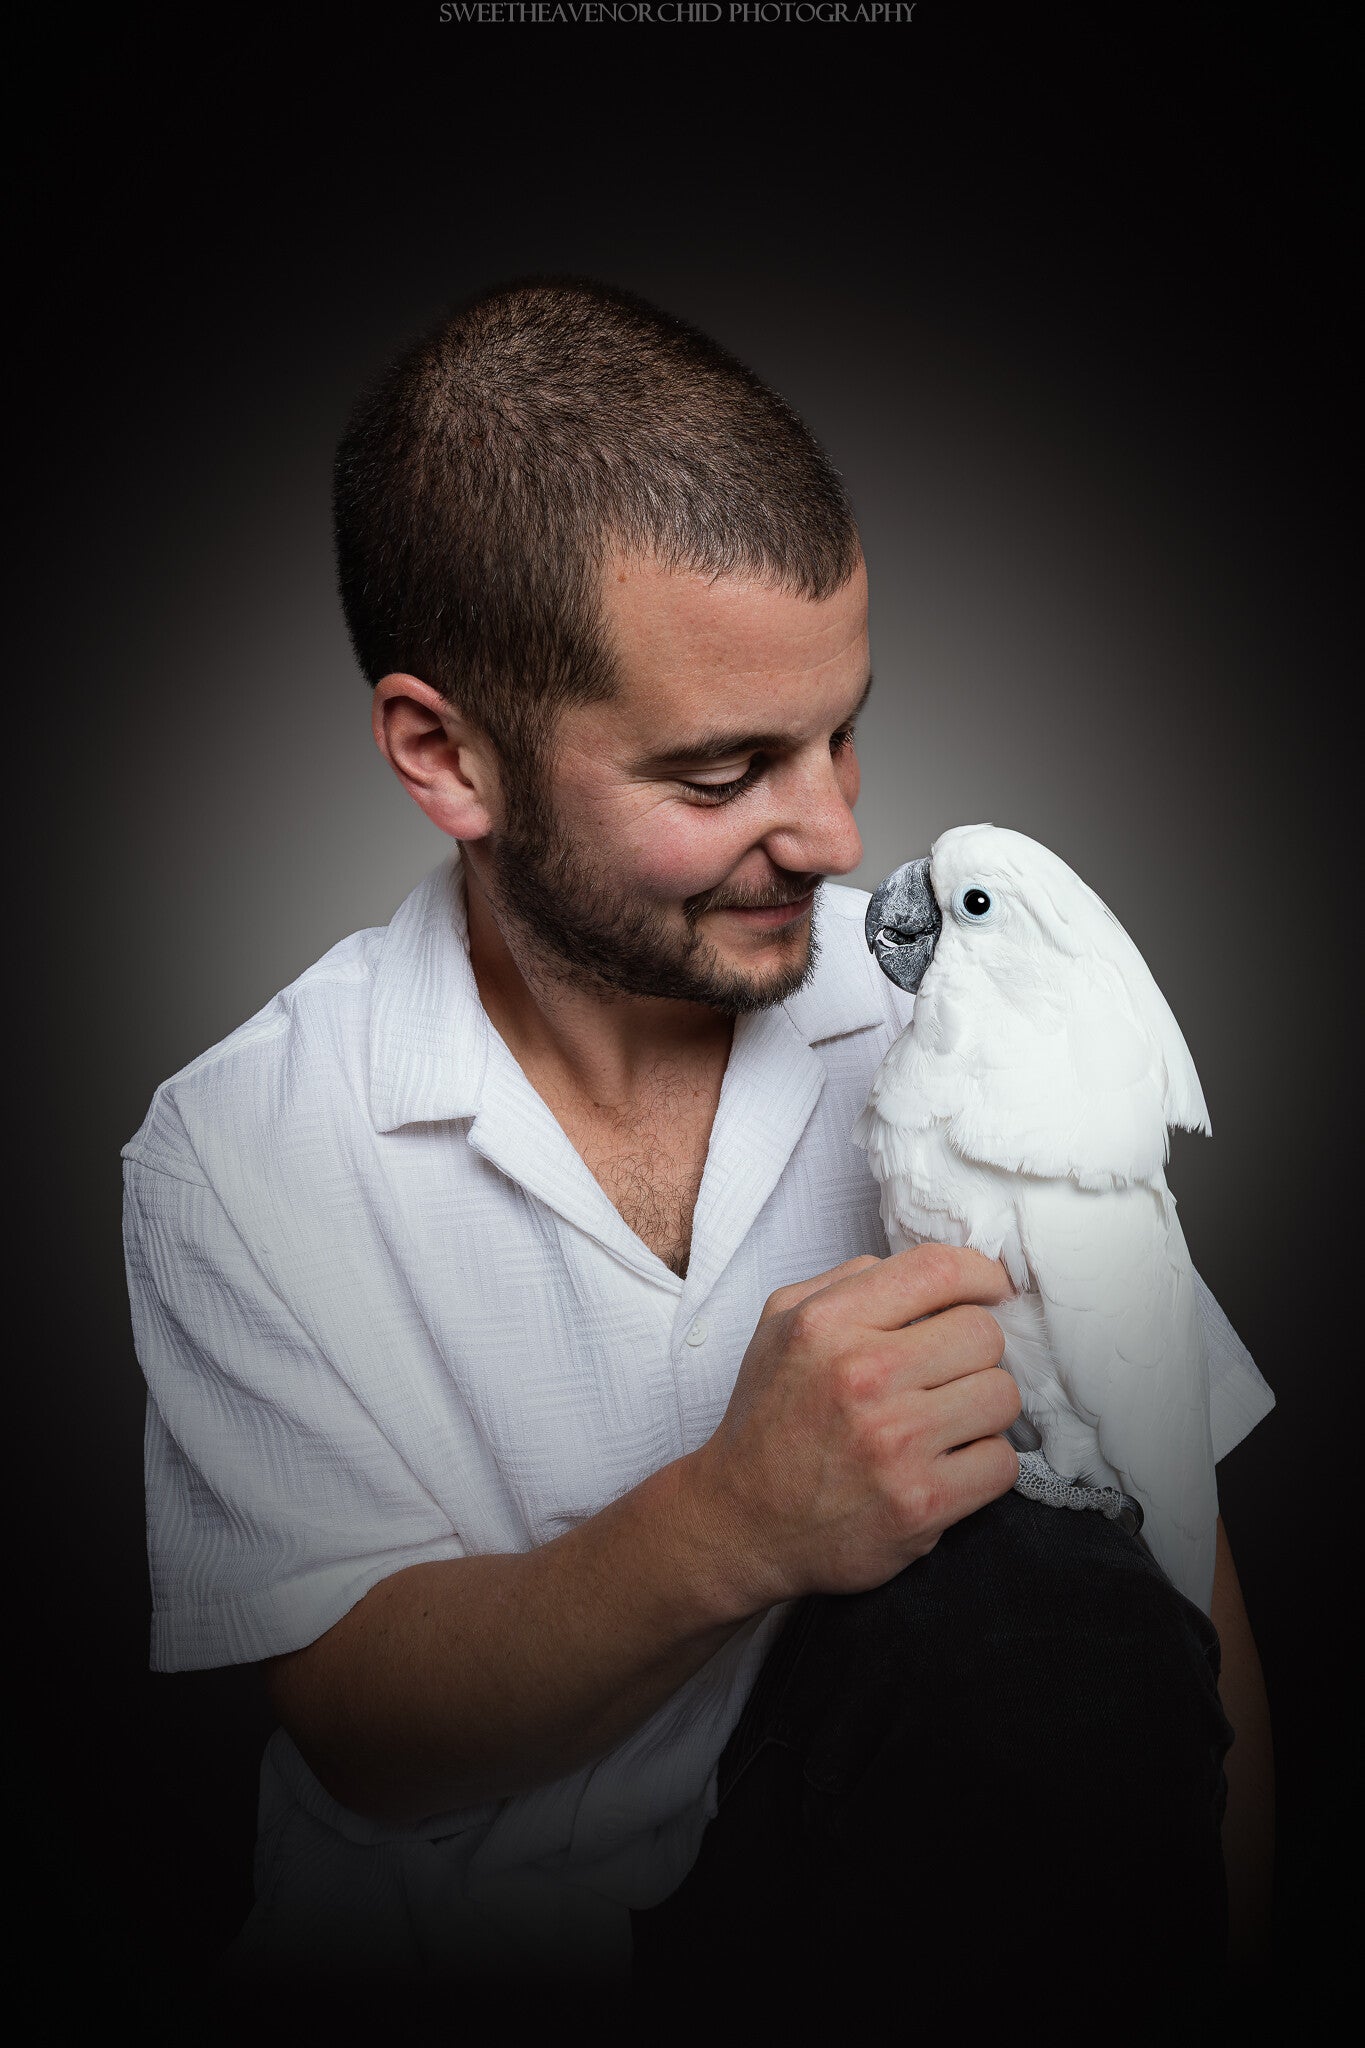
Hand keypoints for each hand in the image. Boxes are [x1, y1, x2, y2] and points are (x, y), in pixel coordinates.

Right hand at [685, 1244, 1020, 1608]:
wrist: (743, 1522)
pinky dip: (984, 1463)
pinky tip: (948, 1462)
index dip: (981, 1275)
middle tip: (947, 1372)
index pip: (939, 1271)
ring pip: (1002, 1396)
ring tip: (947, 1419)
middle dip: (974, 1351)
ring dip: (982, 1408)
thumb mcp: (779, 1325)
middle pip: (983, 1334)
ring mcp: (895, 1443)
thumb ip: (845, 1281)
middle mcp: (862, 1376)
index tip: (990, 1290)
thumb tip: (925, 1274)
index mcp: (827, 1324)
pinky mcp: (922, 1504)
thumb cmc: (769, 1420)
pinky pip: (1002, 1462)